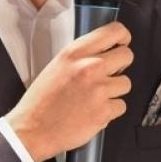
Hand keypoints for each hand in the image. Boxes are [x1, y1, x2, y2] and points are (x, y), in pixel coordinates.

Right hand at [3, 21, 132, 161]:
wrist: (33, 130)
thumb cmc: (41, 102)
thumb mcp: (56, 67)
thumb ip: (80, 57)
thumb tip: (102, 54)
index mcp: (75, 53)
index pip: (114, 31)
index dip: (122, 38)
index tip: (121, 44)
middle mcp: (89, 67)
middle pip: (127, 55)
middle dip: (121, 66)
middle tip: (108, 75)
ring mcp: (99, 89)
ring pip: (125, 83)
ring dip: (113, 91)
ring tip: (94, 99)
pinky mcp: (104, 111)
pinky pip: (121, 106)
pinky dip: (110, 111)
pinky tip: (93, 112)